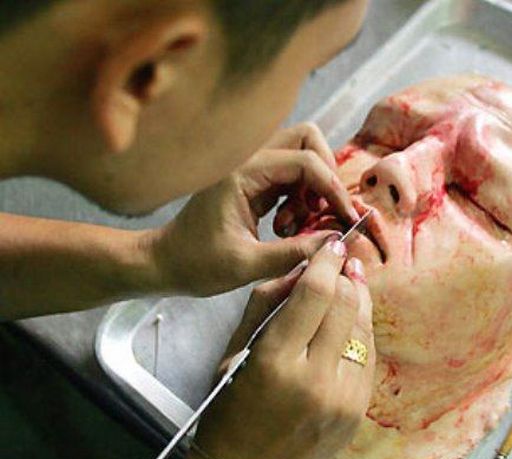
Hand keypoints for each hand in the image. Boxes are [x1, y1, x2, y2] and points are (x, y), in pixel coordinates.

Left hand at [147, 123, 358, 295]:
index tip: (347, 218)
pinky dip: (300, 199)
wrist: (164, 263)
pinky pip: (290, 178)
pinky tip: (287, 228)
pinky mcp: (253, 184)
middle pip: (306, 139)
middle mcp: (248, 162)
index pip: (305, 161)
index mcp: (243, 174)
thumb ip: (294, 253)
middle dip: (325, 174)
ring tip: (296, 227)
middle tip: (323, 211)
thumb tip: (336, 241)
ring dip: (312, 189)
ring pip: (301, 157)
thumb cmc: (196, 264)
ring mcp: (251, 171)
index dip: (332, 188)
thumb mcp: (247, 265)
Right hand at [191, 240, 374, 458]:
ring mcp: (344, 399)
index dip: (327, 261)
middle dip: (346, 275)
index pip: (315, 293)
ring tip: (351, 283)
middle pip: (346, 304)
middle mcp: (316, 379)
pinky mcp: (358, 412)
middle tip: (343, 260)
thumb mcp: (235, 351)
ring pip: (364, 327)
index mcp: (276, 362)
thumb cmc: (229, 408)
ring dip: (358, 300)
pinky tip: (350, 321)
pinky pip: (369, 356)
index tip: (333, 244)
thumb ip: (267, 303)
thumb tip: (303, 268)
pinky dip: (360, 331)